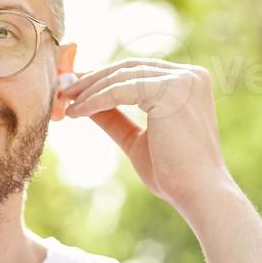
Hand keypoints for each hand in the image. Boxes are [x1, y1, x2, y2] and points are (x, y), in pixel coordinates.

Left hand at [60, 58, 231, 207]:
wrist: (198, 193)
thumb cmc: (173, 173)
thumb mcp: (137, 138)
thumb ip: (114, 117)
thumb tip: (82, 103)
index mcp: (189, 82)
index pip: (138, 71)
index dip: (104, 79)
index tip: (76, 90)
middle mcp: (190, 75)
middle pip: (128, 68)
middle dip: (92, 80)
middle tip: (63, 93)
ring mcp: (183, 80)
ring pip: (122, 77)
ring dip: (89, 90)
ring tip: (66, 105)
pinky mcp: (171, 90)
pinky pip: (121, 90)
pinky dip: (96, 100)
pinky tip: (77, 112)